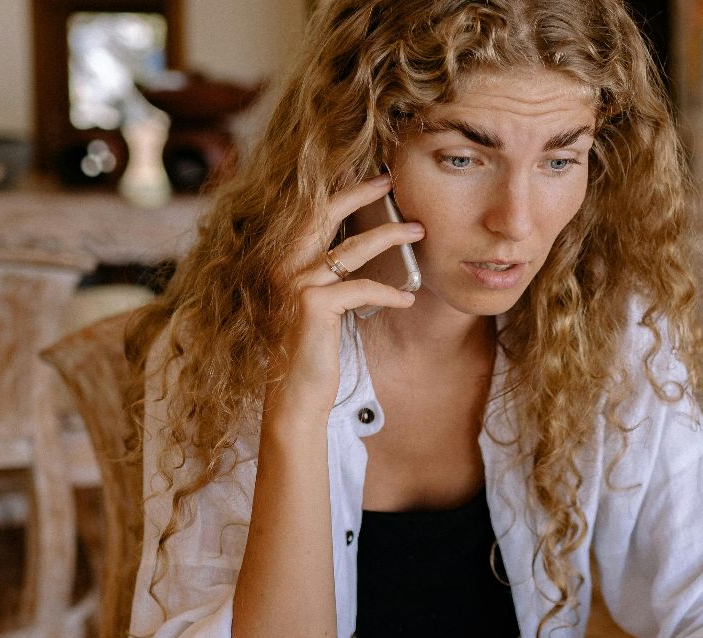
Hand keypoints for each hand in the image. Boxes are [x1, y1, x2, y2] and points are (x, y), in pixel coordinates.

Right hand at [274, 174, 423, 411]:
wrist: (295, 394)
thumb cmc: (312, 350)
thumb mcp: (321, 304)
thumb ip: (333, 275)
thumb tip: (368, 247)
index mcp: (284, 261)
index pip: (312, 214)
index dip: (341, 192)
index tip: (371, 179)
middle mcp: (284, 265)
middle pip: (326, 214)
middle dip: (361, 193)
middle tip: (392, 182)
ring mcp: (296, 283)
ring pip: (352, 248)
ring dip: (390, 236)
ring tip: (418, 232)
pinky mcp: (313, 304)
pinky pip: (362, 288)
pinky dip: (389, 292)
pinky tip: (408, 297)